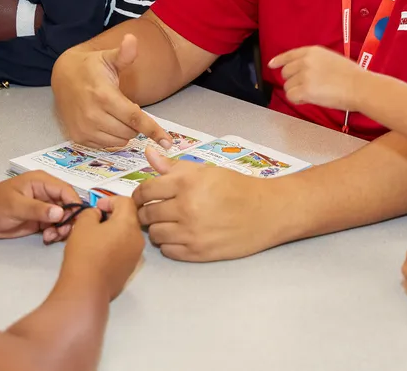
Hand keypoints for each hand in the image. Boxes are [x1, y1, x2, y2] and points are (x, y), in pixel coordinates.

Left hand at [0, 171, 81, 240]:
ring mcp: (45, 207)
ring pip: (65, 217)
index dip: (74, 204)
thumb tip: (60, 213)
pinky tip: (47, 238)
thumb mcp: (15, 206)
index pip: (66, 190)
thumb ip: (38, 209)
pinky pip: (56, 226)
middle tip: (61, 232)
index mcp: (42, 182)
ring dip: (62, 228)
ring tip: (50, 236)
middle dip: (69, 220)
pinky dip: (56, 233)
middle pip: (69, 205)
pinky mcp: (42, 220)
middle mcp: (46, 193)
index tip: (75, 220)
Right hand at [51, 34, 172, 150]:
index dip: (153, 130)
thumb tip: (132, 39)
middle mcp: (93, 115)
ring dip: (124, 131)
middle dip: (135, 124)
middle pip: (129, 131)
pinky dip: (111, 137)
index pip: (134, 117)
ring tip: (116, 114)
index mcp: (104, 96)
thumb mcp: (108, 58)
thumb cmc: (91, 68)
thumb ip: (124, 54)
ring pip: (119, 141)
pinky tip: (106, 122)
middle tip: (128, 109)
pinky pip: (105, 145)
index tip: (167, 142)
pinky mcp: (78, 137)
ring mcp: (84, 128)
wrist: (62, 77)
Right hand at [62, 196, 145, 299]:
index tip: (96, 207)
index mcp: (129, 224)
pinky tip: (101, 252)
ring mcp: (136, 255)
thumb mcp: (83, 225)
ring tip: (96, 236)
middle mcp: (138, 238)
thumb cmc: (84, 252)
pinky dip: (116, 245)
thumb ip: (92, 213)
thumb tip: (98, 215)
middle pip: (129, 218)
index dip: (110, 200)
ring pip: (128, 235)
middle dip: (113, 215)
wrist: (87, 288)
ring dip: (115, 231)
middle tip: (95, 220)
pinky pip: (126, 249)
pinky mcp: (130, 269)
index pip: (126, 201)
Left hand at [133, 146, 280, 261]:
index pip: (144, 191)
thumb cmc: (237, 187)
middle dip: (147, 212)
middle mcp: (185, 208)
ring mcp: (191, 233)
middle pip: (146, 215)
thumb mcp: (206, 170)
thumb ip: (174, 166)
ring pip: (155, 235)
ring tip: (171, 223)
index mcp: (185, 183)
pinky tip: (180, 235)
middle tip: (158, 210)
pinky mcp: (198, 252)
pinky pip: (168, 251)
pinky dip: (169, 244)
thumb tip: (149, 153)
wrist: (267, 212)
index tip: (144, 197)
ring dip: (158, 229)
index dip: (139, 195)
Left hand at [269, 45, 366, 111]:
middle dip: (293, 81)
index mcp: (312, 51)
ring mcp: (304, 75)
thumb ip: (314, 61)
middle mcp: (305, 61)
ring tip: (313, 93)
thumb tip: (302, 70)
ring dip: (297, 92)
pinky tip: (309, 99)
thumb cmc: (351, 75)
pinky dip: (298, 100)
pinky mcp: (305, 90)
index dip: (279, 60)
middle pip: (285, 72)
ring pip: (288, 86)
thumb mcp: (330, 58)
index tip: (272, 64)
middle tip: (306, 87)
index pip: (289, 55)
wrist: (359, 86)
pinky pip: (291, 97)